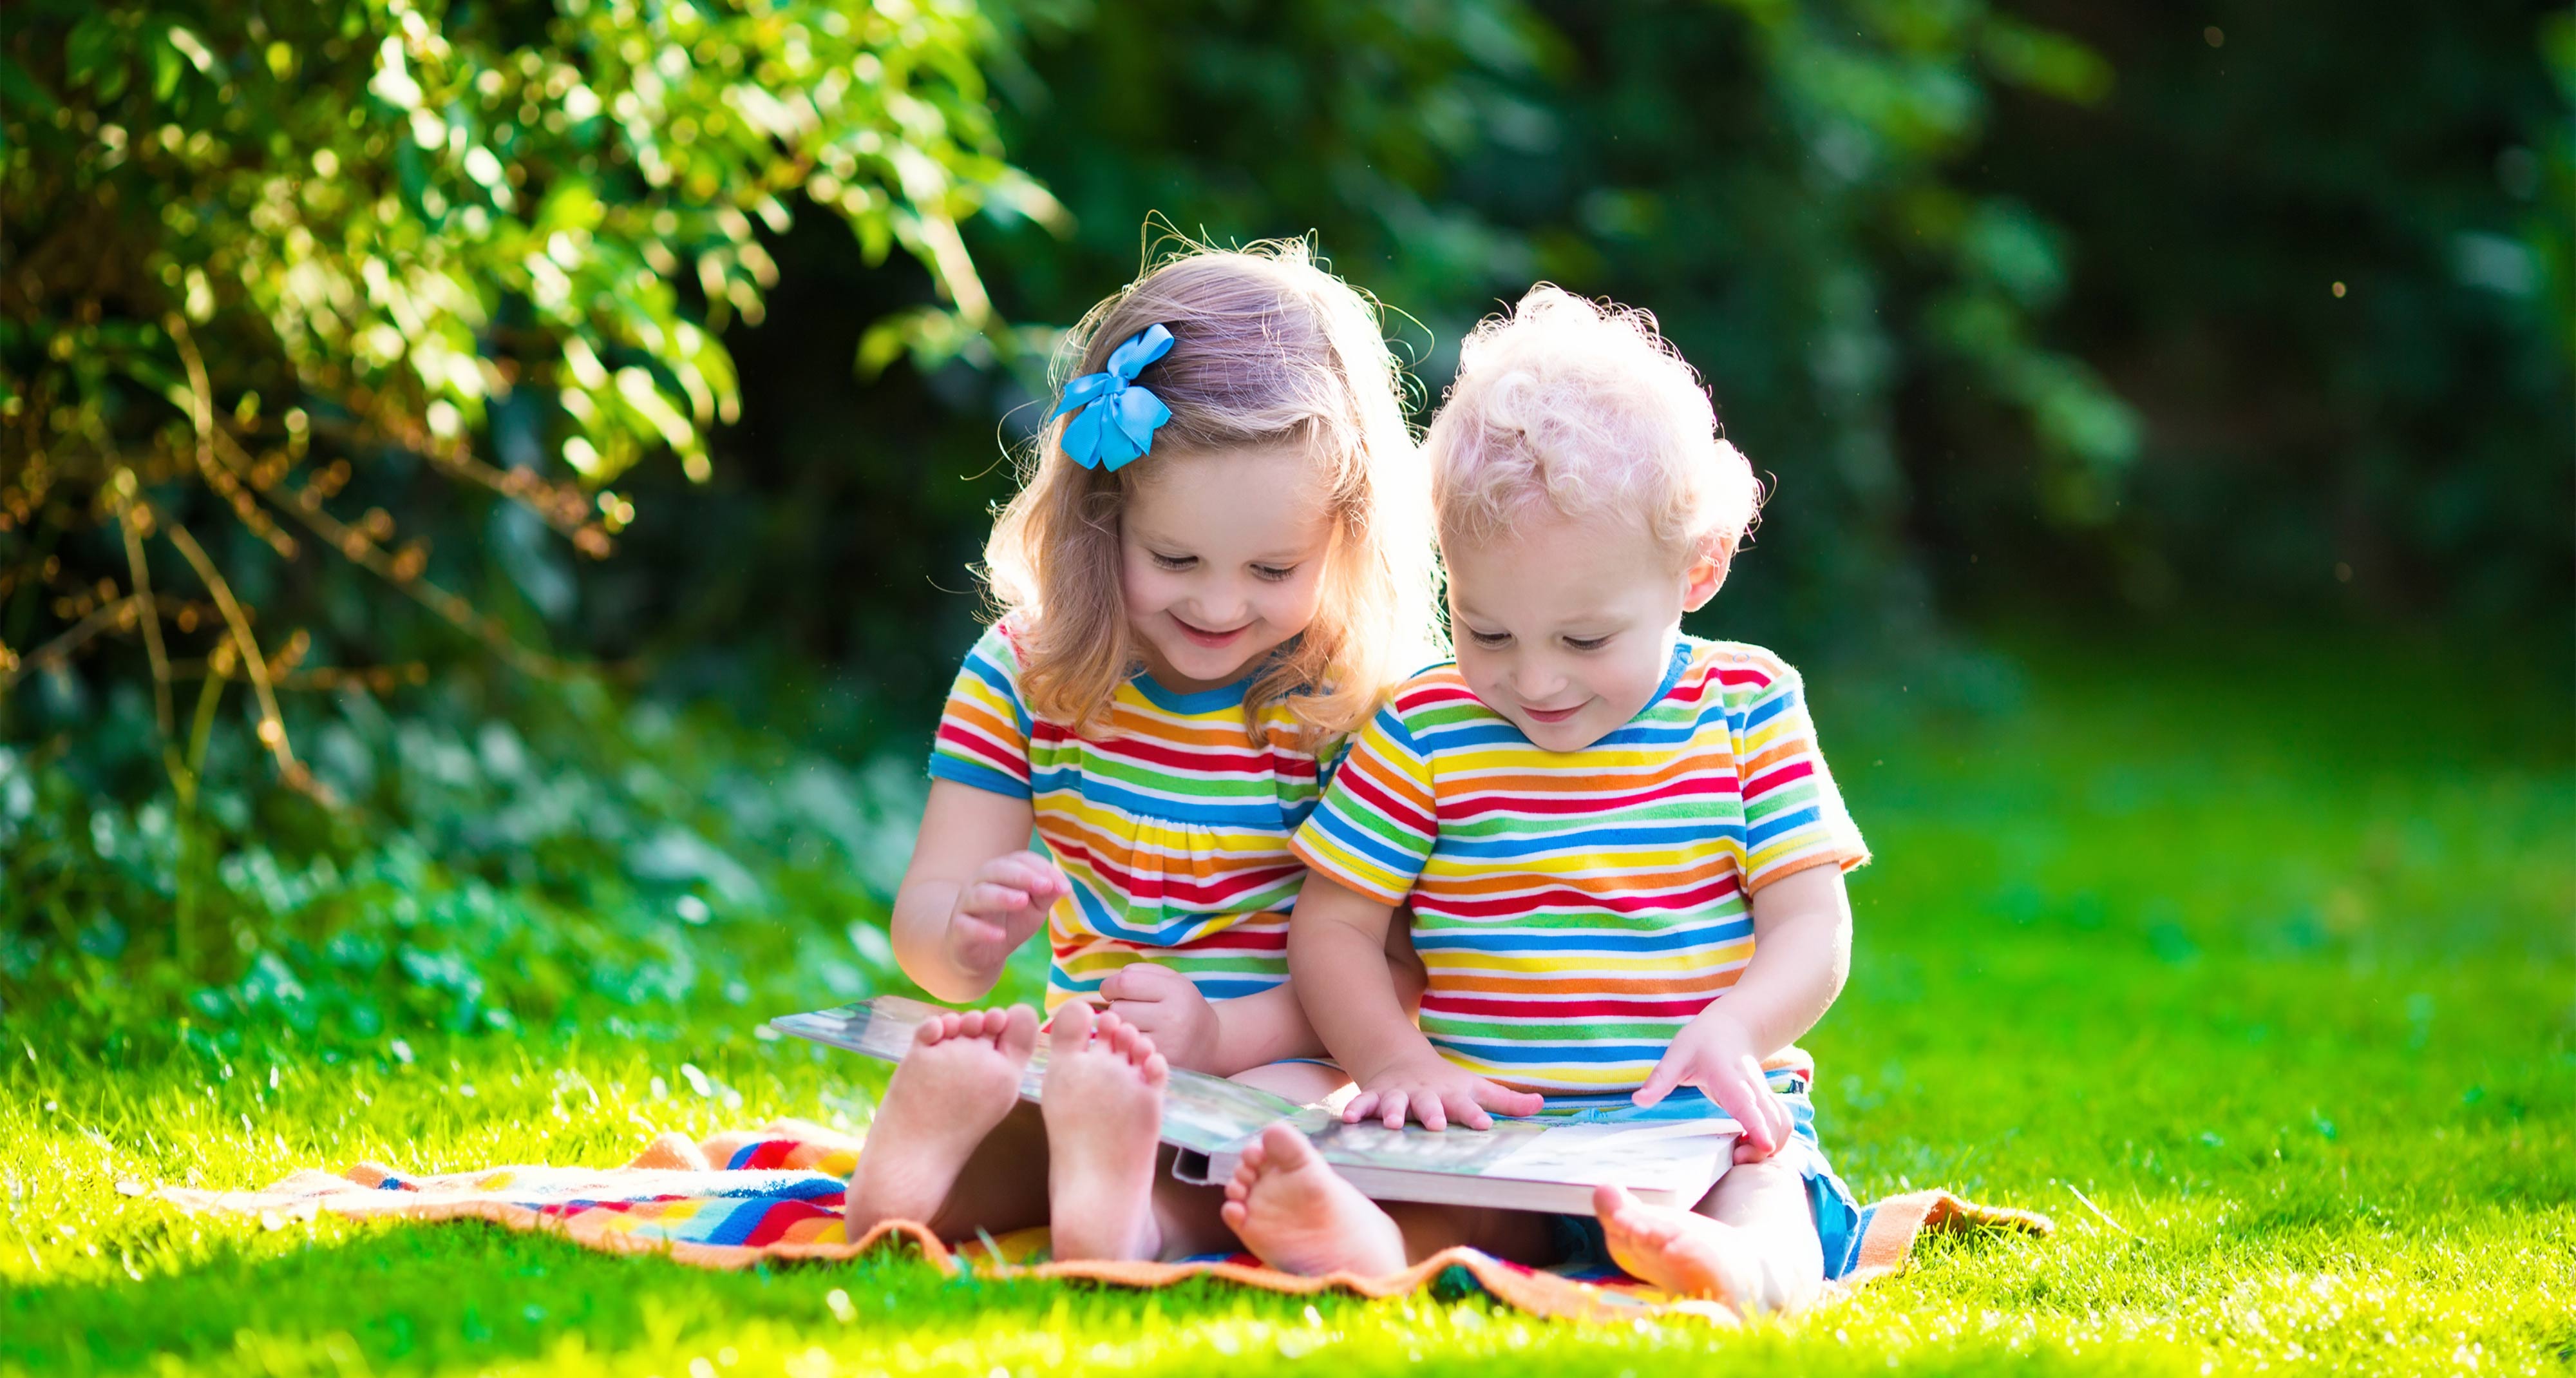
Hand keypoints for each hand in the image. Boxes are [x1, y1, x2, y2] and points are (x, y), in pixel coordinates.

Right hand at [941, 851, 1068, 977]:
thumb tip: (1065, 886)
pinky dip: (983, 931)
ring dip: (1002, 896)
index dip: (1041, 869)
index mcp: (1000, 872)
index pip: (1019, 859)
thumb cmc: (1009, 922)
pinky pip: (967, 926)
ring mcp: (966, 906)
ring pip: (980, 895)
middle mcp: (980, 883)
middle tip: (1045, 886)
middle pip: (997, 870)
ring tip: (1023, 901)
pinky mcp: (958, 930)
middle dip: (1022, 876)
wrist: (980, 953)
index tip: (1063, 886)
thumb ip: (1047, 894)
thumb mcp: (1034, 907)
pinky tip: (1000, 936)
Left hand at [1100, 962, 1220, 1072]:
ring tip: (1133, 1025)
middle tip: (1128, 1010)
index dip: (1110, 985)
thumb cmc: (1183, 1006)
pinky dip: (1127, 1045)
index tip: (1112, 991)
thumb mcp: (1172, 980)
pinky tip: (1137, 1042)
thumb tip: (1111, 984)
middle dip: (1116, 1007)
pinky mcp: (1160, 1063)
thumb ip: (1141, 972)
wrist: (1212, 1043)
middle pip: (1118, 1009)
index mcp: (1175, 990)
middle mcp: (1172, 1017)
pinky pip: (1128, 1050)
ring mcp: (1166, 1044)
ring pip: (1119, 1032)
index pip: (1124, 983)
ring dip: (1119, 1028)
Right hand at [1345, 1051, 1543, 1130]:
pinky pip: (1362, 1104)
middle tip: (1437, 1125)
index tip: (1484, 1124)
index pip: (1467, 1105)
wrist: (1401, 1060)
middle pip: (1429, 1104)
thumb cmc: (1446, 1084)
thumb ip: (1507, 1101)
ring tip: (1393, 1125)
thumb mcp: (1476, 1088)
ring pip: (1395, 1104)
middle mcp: (1424, 1095)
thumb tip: (1542, 1104)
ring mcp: (1398, 1096)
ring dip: (1394, 1113)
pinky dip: (1355, 1110)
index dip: (1475, 1114)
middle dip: (1432, 1113)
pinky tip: (1348, 1121)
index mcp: (1451, 1095)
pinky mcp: (1374, 1097)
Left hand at [1632, 1009, 1795, 1160]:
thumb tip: (1639, 1101)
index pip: (1747, 1104)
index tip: (1765, 1146)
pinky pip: (1781, 1125)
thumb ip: (1660, 1079)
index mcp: (1730, 1077)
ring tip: (1742, 1156)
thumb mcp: (1677, 1054)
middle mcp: (1753, 1088)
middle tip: (1738, 1158)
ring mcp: (1763, 1096)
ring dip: (1773, 1145)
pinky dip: (1775, 1142)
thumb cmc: (1702, 1042)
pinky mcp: (1766, 1104)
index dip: (1757, 1125)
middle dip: (1764, 1145)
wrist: (1730, 1028)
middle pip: (1773, 1120)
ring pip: (1783, 1123)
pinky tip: (1751, 1150)